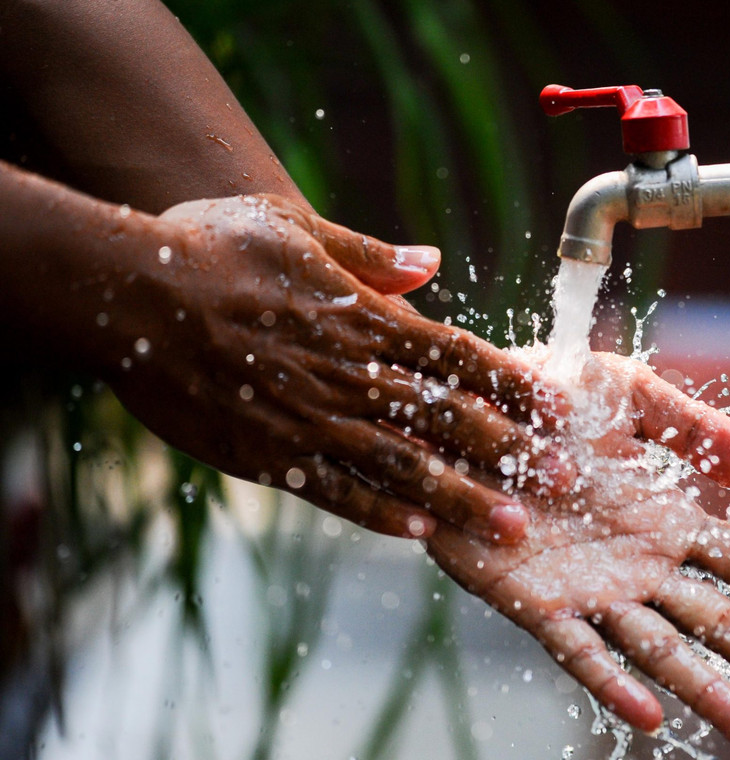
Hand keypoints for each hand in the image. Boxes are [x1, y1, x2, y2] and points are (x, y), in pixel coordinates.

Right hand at [103, 194, 567, 542]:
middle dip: (512, 452)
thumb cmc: (212, 246)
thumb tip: (432, 261)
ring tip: (511, 528)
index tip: (559, 408)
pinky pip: (335, 492)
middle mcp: (350, 375)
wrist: (129, 293)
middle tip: (566, 482)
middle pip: (448, 420)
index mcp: (364, 318)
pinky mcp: (269, 456)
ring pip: (404, 468)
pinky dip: (380, 514)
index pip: (458, 356)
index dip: (514, 383)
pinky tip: (420, 535)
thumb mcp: (296, 228)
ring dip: (462, 499)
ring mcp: (311, 421)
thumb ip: (370, 254)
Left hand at [427, 353, 729, 747]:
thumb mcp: (628, 395)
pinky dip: (613, 684)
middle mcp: (638, 564)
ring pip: (661, 651)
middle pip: (719, 622)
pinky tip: (647, 714)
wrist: (457, 409)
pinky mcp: (534, 602)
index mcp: (666, 517)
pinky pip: (579, 652)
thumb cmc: (544, 397)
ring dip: (707, 691)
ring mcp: (590, 589)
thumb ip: (696, 429)